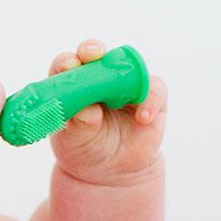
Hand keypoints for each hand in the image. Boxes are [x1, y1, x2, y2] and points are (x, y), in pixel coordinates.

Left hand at [47, 39, 166, 185]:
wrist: (110, 171)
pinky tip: (143, 119)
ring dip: (126, 74)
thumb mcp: (74, 141)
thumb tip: (88, 111)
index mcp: (72, 85)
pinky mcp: (149, 98)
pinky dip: (150, 102)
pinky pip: (154, 90)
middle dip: (92, 49)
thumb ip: (78, 125)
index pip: (66, 65)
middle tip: (92, 54)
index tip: (68, 66)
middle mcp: (97, 78)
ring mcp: (125, 85)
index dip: (66, 62)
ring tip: (120, 98)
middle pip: (95, 53)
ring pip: (129, 66)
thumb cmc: (84, 149)